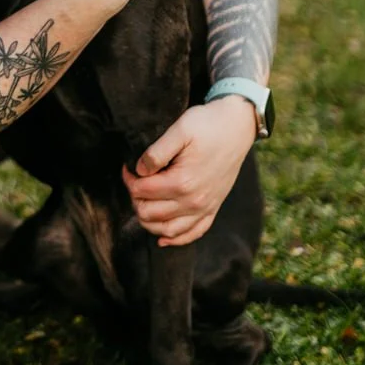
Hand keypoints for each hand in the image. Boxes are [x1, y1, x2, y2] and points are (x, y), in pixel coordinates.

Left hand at [122, 96, 256, 245]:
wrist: (237, 127)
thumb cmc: (207, 125)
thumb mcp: (179, 130)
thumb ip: (156, 153)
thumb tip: (139, 170)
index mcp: (183, 181)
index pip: (142, 191)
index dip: (129, 179)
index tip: (128, 168)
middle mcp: (194, 201)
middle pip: (150, 214)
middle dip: (135, 199)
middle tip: (135, 182)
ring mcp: (205, 207)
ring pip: (168, 230)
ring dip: (148, 221)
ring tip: (142, 202)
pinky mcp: (213, 208)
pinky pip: (193, 233)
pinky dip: (175, 238)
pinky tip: (162, 237)